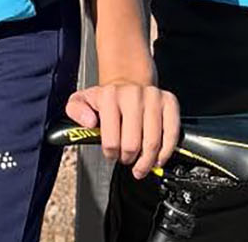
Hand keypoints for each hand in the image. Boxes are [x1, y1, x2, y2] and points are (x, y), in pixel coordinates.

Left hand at [64, 79, 180, 179]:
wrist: (129, 82)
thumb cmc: (106, 98)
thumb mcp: (81, 100)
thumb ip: (75, 111)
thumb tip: (89, 122)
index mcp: (109, 96)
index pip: (110, 141)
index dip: (111, 154)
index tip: (112, 154)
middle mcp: (133, 95)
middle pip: (132, 145)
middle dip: (128, 159)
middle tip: (126, 158)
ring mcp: (153, 98)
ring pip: (153, 143)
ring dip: (146, 161)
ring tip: (141, 165)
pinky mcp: (169, 102)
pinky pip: (172, 134)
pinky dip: (166, 152)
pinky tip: (158, 158)